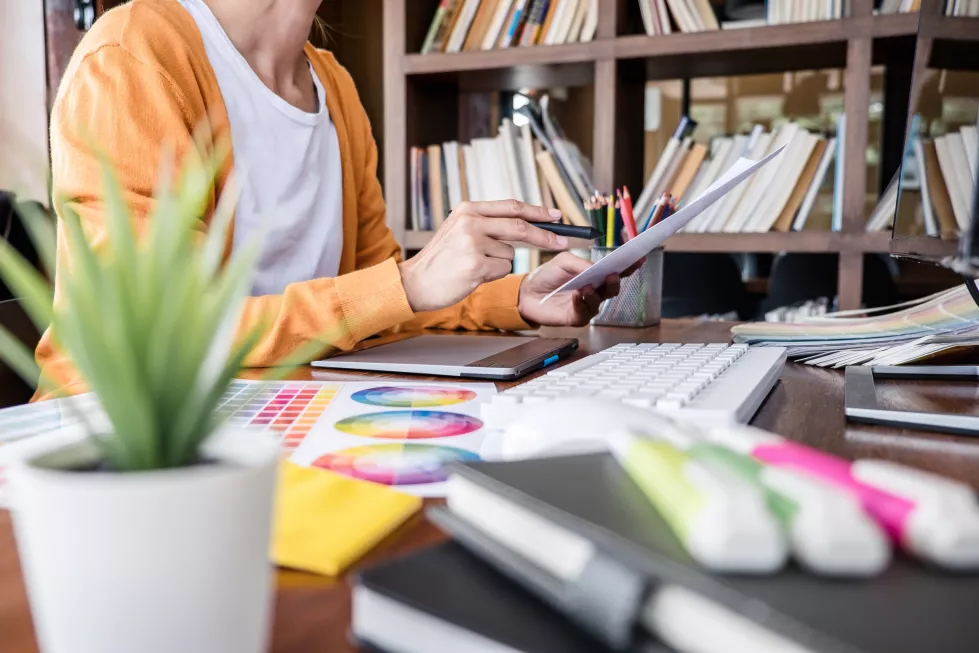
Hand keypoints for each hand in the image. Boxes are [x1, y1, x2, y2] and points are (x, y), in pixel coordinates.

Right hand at [399, 200, 566, 311]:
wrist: (414, 282)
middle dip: (545, 235)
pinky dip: (492, 276)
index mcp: (467, 209)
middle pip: (520, 226)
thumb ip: (486, 224)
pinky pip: (502, 270)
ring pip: (510, 254)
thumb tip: (525, 224)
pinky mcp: (475, 265)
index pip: (511, 206)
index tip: (557, 215)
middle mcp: (470, 222)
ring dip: (499, 263)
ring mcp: (473, 243)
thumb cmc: (440, 260)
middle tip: (563, 241)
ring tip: (474, 266)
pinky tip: (472, 276)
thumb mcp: (458, 230)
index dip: (537, 211)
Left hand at [517, 252, 622, 326]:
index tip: (639, 258)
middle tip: (612, 275)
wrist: (527, 292)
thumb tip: (596, 268)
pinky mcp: (576, 318)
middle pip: (612, 288)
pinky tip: (576, 296)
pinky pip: (584, 313)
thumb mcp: (563, 261)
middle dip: (614, 281)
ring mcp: (587, 306)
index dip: (629, 266)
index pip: (617, 271)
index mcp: (595, 275)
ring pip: (600, 302)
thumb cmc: (547, 275)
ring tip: (587, 287)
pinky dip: (581, 303)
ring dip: (595, 294)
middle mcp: (595, 291)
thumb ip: (581, 263)